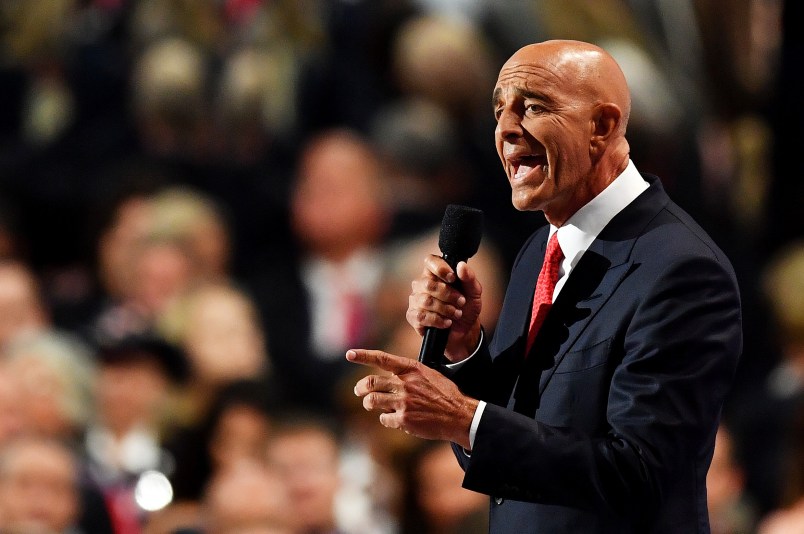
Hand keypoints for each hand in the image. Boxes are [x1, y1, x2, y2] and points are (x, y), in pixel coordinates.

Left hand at [346, 348, 477, 448]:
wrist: (458, 415)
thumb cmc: (445, 394)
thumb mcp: (429, 374)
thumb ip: (409, 374)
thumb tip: (391, 376)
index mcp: (411, 369)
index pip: (382, 359)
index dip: (363, 356)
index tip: (349, 354)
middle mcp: (405, 384)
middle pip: (370, 383)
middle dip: (360, 388)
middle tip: (359, 391)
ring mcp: (403, 402)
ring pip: (372, 401)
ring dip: (369, 403)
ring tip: (373, 404)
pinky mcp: (403, 419)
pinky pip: (384, 419)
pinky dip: (386, 419)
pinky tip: (395, 419)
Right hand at [407, 256, 482, 361]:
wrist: (465, 330)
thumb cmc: (467, 307)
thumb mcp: (474, 292)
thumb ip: (469, 278)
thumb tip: (461, 265)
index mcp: (435, 273)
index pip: (430, 261)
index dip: (440, 268)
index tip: (453, 278)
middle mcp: (422, 284)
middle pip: (428, 284)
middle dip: (448, 294)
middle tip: (461, 301)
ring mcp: (416, 300)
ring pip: (426, 301)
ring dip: (445, 309)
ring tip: (456, 314)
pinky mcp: (413, 316)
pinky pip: (421, 316)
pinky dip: (437, 320)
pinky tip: (446, 323)